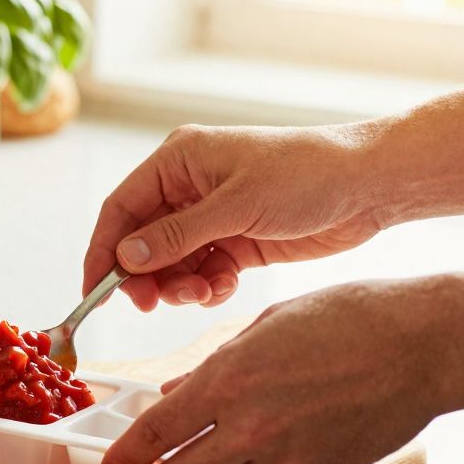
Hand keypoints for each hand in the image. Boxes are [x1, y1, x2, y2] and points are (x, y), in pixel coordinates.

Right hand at [83, 123, 385, 309]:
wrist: (369, 186)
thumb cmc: (308, 174)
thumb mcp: (236, 205)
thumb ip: (177, 234)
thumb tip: (126, 256)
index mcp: (178, 160)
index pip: (121, 209)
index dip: (102, 252)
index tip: (94, 292)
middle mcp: (188, 187)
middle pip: (141, 242)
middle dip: (144, 276)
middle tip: (152, 303)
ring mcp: (212, 216)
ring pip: (170, 264)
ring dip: (178, 285)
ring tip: (203, 292)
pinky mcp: (235, 241)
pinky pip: (201, 272)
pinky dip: (206, 287)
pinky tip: (224, 287)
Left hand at [100, 279, 449, 463]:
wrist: (425, 345)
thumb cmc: (351, 318)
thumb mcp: (264, 326)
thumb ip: (213, 367)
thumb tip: (176, 393)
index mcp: (228, 381)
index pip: (156, 433)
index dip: (126, 456)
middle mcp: (253, 427)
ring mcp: (290, 458)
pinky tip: (251, 460)